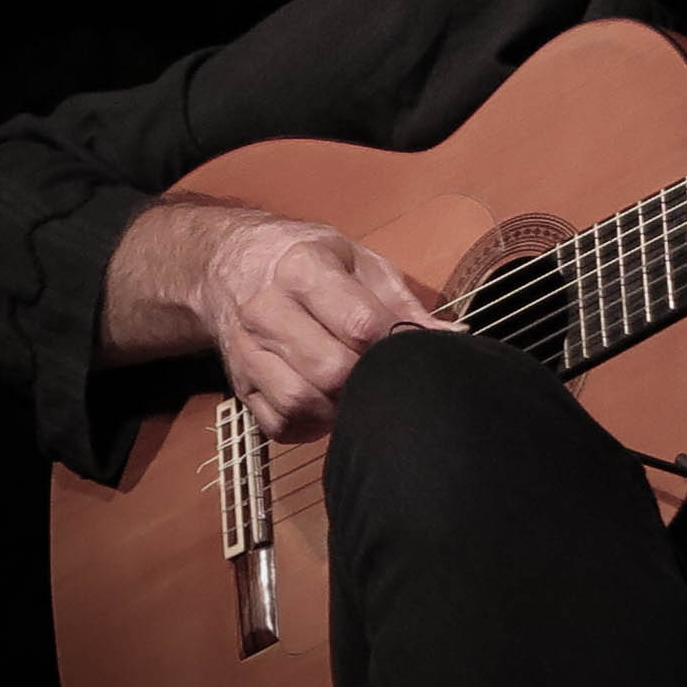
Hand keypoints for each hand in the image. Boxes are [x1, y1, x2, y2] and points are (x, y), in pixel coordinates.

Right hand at [194, 210, 458, 441]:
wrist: (230, 263)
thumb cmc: (309, 260)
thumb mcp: (359, 261)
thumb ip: (404, 302)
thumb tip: (455, 337)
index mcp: (303, 268)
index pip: (358, 322)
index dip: (393, 345)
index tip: (410, 350)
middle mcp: (267, 310)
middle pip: (330, 370)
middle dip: (368, 381)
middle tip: (386, 377)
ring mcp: (247, 350)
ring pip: (300, 402)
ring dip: (340, 409)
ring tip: (359, 394)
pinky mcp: (239, 385)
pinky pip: (279, 424)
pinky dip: (311, 426)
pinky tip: (329, 407)